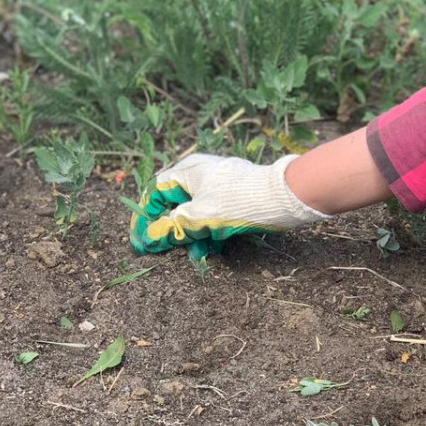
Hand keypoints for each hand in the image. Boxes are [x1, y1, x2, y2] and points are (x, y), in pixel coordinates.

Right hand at [130, 154, 329, 256]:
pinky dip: (209, 231)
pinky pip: (213, 214)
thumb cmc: (237, 202)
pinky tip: (211, 250)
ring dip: (192, 235)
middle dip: (172, 229)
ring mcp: (218, 184)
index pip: (155, 191)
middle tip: (167, 250)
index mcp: (187, 170)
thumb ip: (172, 227)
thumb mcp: (199, 217)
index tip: (142, 240)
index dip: (146, 217)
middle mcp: (200, 173)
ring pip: (195, 212)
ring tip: (195, 256)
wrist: (284, 198)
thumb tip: (149, 237)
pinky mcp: (234, 196)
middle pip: (175, 203)